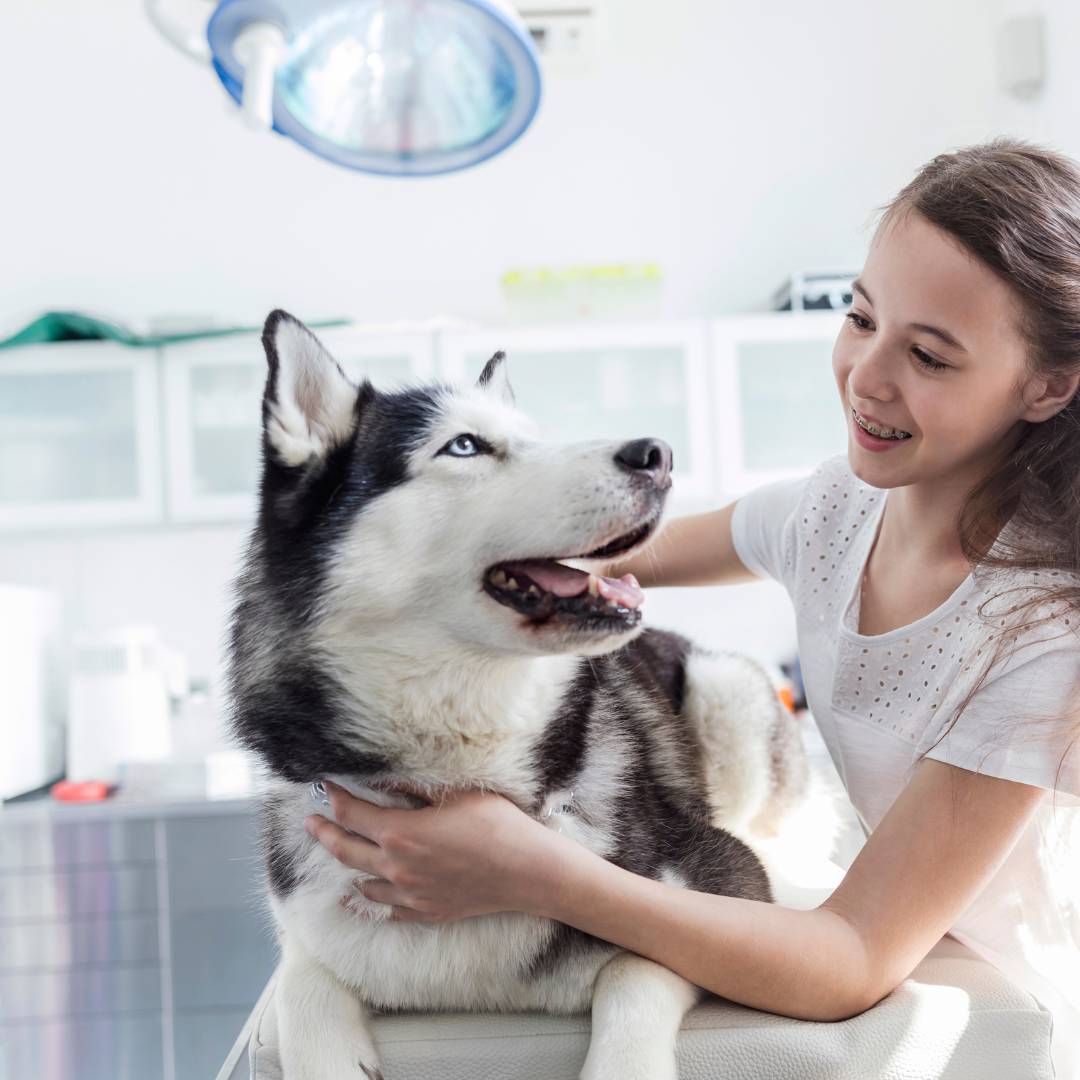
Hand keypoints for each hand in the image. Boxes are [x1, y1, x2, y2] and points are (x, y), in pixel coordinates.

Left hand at [304, 781, 554, 923]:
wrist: (525, 871)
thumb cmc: (495, 824)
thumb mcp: (454, 794)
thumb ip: (413, 788)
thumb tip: (383, 780)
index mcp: (400, 833)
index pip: (352, 814)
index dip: (334, 798)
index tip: (325, 788)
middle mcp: (396, 867)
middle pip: (346, 851)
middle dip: (324, 834)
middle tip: (310, 823)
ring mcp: (409, 894)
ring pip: (363, 882)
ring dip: (348, 865)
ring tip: (340, 853)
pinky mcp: (425, 912)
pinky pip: (387, 908)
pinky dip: (371, 898)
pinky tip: (367, 894)